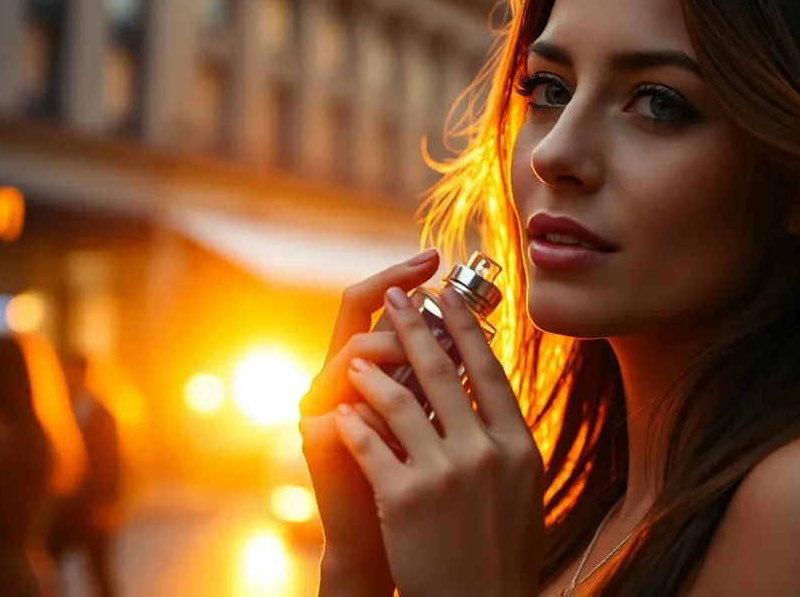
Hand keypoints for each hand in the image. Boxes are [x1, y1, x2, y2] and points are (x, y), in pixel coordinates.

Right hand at [299, 250, 440, 594]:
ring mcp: (323, 401)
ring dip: (396, 348)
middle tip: (428, 275)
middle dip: (395, 292)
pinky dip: (381, 401)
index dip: (401, 276)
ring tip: (429, 354)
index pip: (378, 304)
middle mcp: (340, 373)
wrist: (394, 541)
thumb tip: (483, 333)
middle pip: (356, 309)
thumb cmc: (426, 480)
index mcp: (372, 364)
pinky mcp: (317, 437)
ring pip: (354, 350)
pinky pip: (345, 405)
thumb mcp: (445, 418)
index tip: (437, 259)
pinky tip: (412, 403)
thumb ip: (450, 378)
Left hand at [334, 285, 544, 596]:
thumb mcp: (522, 489)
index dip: (464, 328)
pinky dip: (354, 423)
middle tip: (396, 295)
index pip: (489, 371)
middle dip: (414, 326)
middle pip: (444, 371)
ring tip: (357, 358)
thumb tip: (491, 390)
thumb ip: (505, 439)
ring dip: (374, 373)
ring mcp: (445, 474)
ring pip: (400, 401)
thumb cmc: (502, 551)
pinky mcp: (406, 497)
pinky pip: (371, 444)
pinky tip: (341, 411)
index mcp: (518, 446)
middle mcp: (485, 452)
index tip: (447, 296)